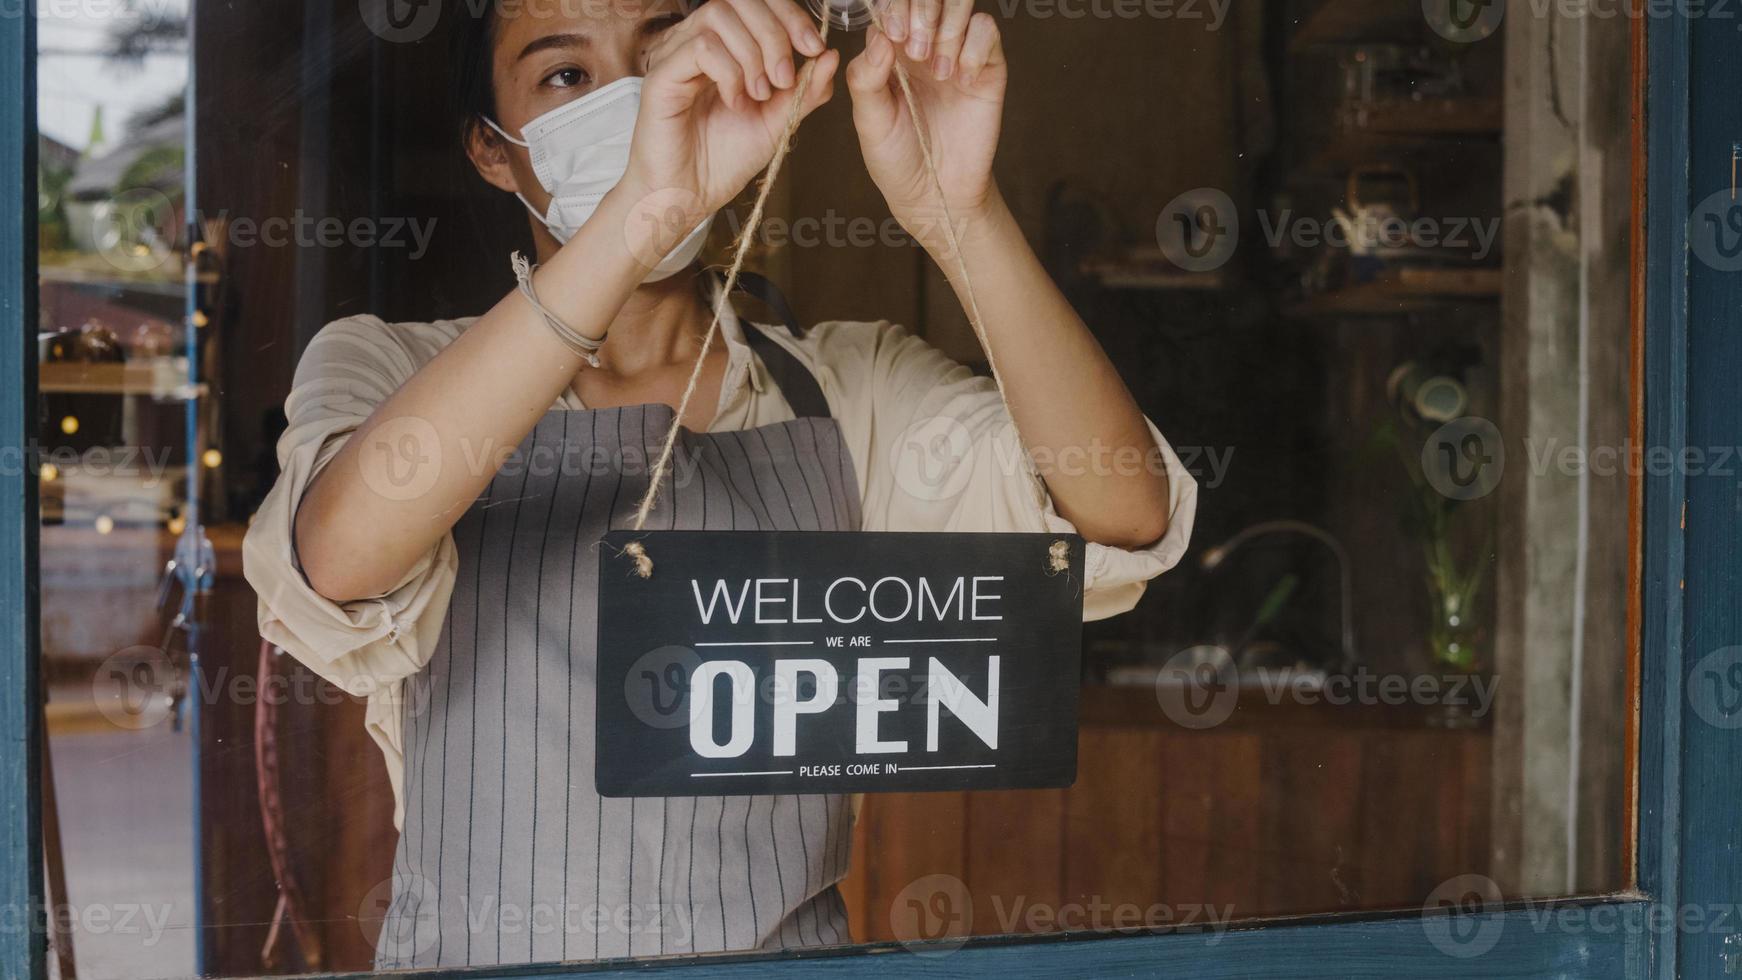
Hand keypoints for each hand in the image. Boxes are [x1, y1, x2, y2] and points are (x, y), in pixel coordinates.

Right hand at [619, 0, 839, 253]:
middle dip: (776, 32)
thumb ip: (805, 90)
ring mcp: (677, 55)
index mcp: (725, 46)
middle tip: (785, 78)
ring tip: (760, 94)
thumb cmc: (723, 161)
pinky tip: (735, 101)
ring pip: (719, 16)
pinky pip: (701, 47)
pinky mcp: (662, 75)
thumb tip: (830, 54)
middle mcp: (698, 42)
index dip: (790, 15)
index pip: (757, 2)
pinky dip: (729, 72)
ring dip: (752, 54)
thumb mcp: (778, 122)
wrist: (688, 198)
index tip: (814, 48)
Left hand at [846, 2, 1006, 252]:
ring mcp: (957, 52)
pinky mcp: (987, 67)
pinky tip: (963, 81)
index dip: (895, 7)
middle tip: (916, 52)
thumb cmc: (896, 157)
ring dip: (948, 29)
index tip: (896, 37)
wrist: (935, 193)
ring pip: (960, 5)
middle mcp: (923, 43)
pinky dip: (974, 48)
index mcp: (889, 49)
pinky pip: (987, 31)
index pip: (892, 3)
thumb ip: (865, 77)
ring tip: (938, 72)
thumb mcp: (869, 120)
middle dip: (922, 11)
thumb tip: (880, 36)